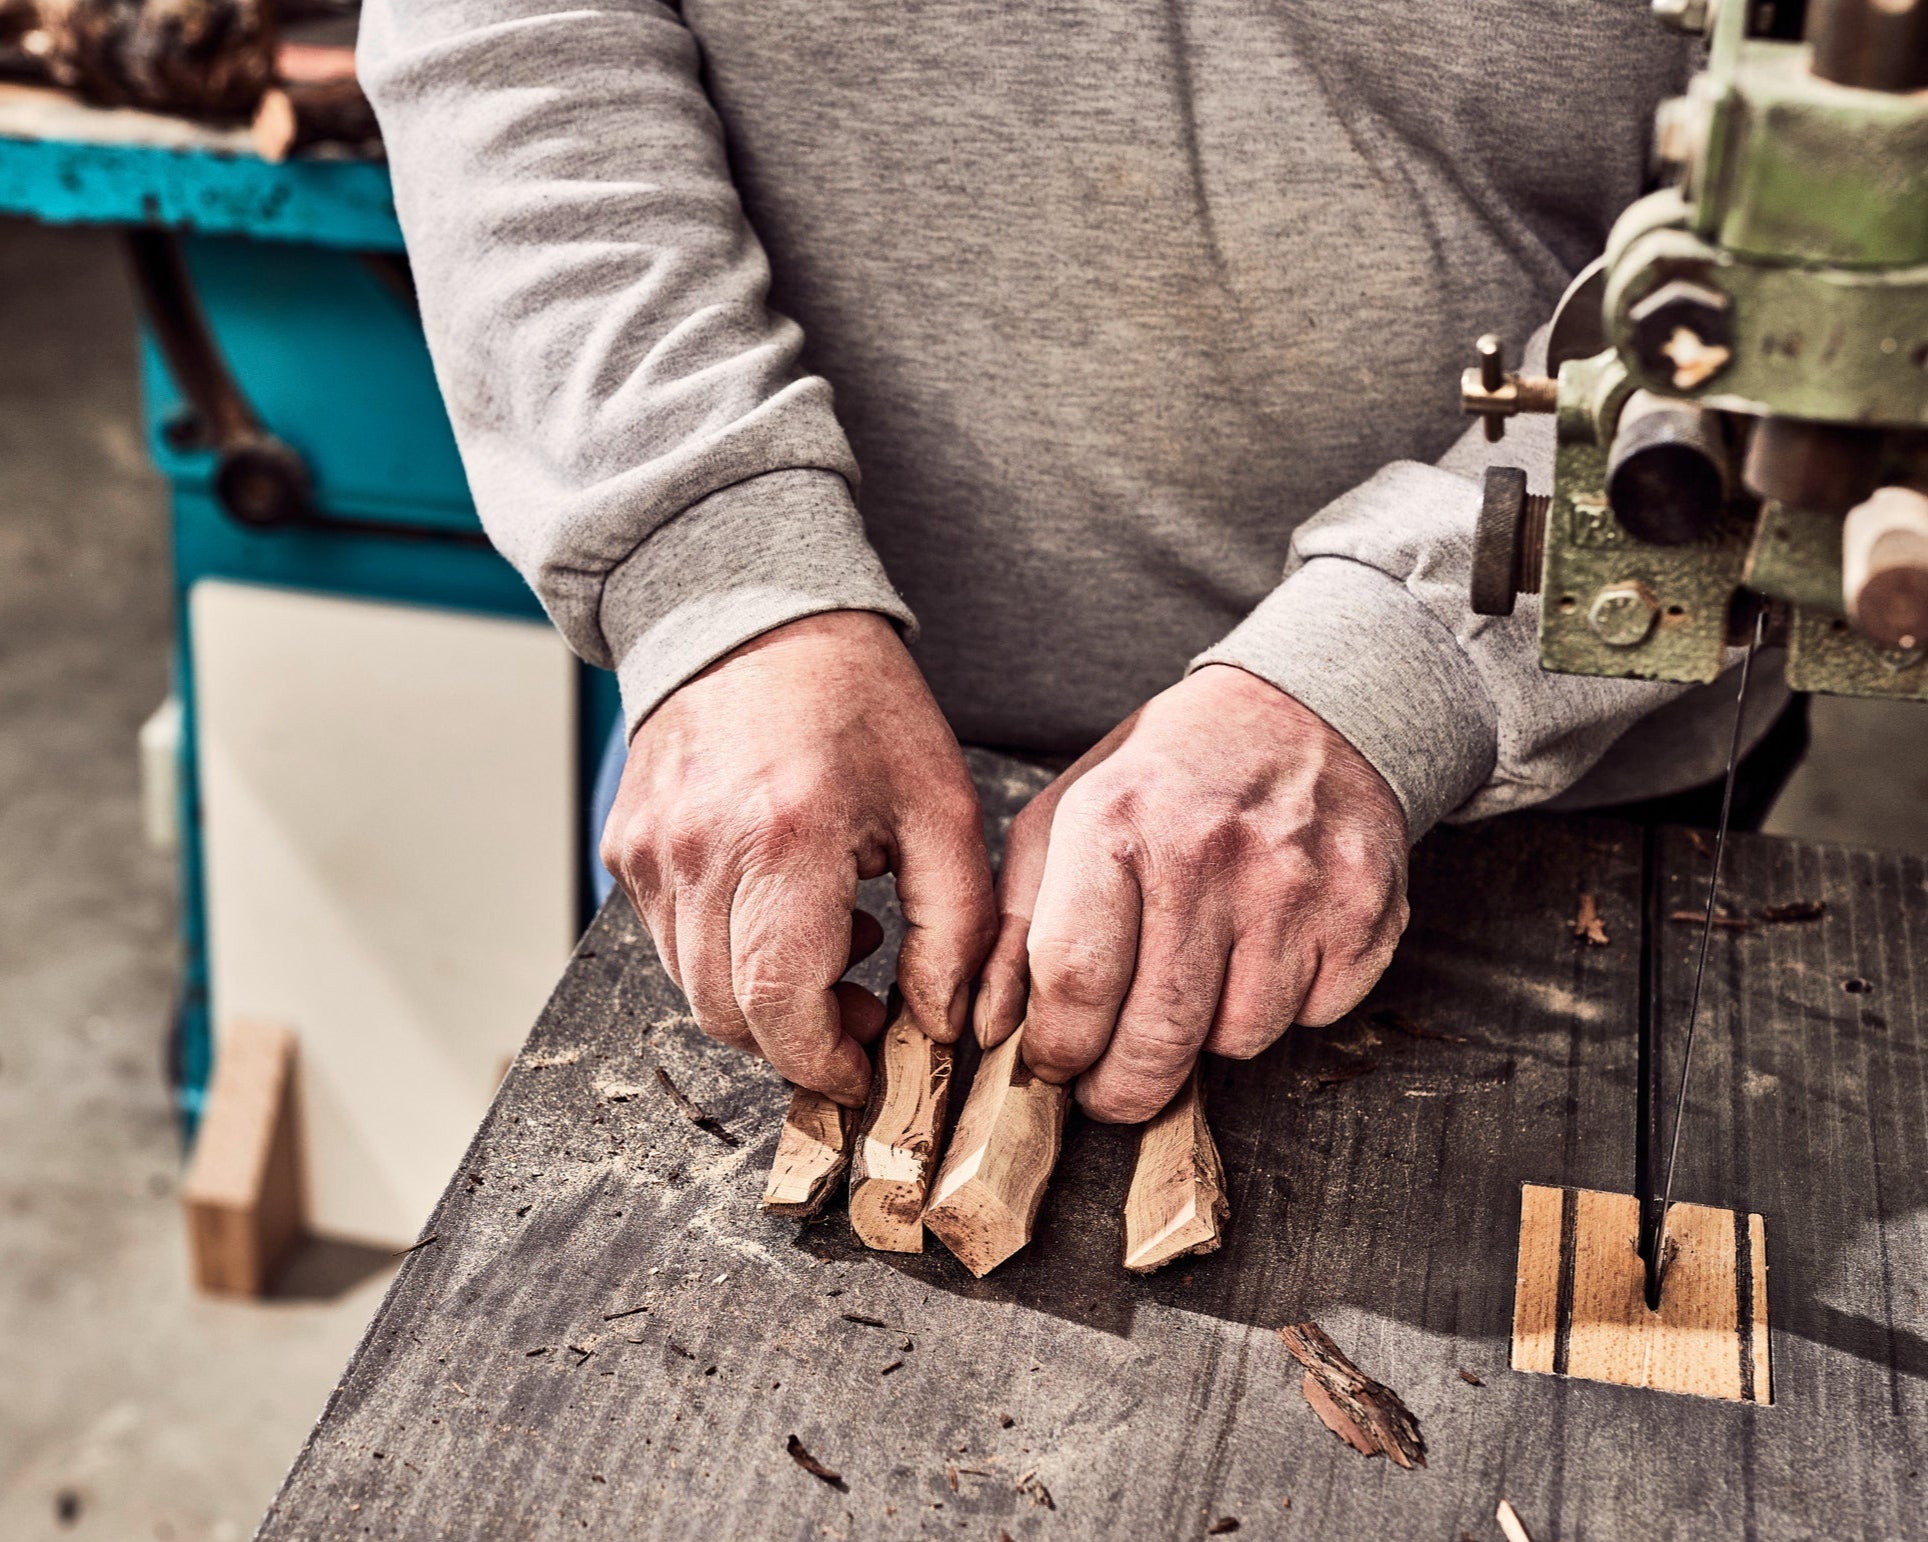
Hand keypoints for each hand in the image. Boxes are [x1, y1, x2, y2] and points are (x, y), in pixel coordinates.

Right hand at [602, 611, 995, 1105]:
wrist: (758, 615)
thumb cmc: (858, 704)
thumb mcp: (942, 807)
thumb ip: (956, 927)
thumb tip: (943, 1022)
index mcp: (787, 840)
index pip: (780, 1008)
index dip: (823, 1063)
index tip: (864, 1074)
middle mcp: (700, 850)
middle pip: (729, 1014)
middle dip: (797, 1040)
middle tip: (863, 1011)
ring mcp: (649, 849)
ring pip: (692, 987)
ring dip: (759, 1000)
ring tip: (831, 944)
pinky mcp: (625, 845)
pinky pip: (667, 940)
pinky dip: (723, 954)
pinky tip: (780, 909)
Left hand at [975, 665, 1409, 1121]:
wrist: (1305, 710)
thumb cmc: (1166, 777)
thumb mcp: (1066, 814)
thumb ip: (1016, 922)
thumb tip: (992, 1028)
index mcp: (1116, 821)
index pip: (1076, 983)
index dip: (1060, 1049)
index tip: (1057, 1064)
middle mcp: (1209, 854)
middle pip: (1158, 1037)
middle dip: (1123, 1089)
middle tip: (1110, 1089)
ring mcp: (1296, 887)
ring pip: (1238, 1040)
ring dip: (1207, 1038)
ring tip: (1194, 984)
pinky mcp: (1364, 913)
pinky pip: (1311, 1017)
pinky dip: (1283, 1007)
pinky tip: (1264, 953)